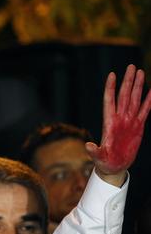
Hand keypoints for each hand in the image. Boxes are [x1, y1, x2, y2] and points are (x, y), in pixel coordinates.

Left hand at [86, 64, 150, 185]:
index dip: (111, 88)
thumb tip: (88, 145)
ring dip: (138, 86)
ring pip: (135, 99)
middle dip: (128, 81)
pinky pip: (145, 111)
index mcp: (109, 122)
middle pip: (124, 95)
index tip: (112, 74)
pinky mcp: (138, 126)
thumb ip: (94, 151)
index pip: (110, 100)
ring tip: (141, 72)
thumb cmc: (104, 162)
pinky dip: (149, 101)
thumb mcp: (98, 157)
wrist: (114, 166)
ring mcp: (129, 121)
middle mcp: (119, 118)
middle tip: (132, 66)